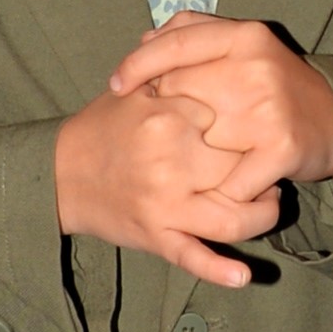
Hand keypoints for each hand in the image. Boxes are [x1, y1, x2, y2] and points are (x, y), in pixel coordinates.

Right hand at [55, 78, 284, 292]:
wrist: (59, 174)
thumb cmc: (104, 127)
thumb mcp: (135, 90)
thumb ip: (176, 73)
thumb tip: (221, 56)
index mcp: (167, 118)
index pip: (232, 120)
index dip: (248, 123)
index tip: (254, 123)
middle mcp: (170, 163)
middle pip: (240, 168)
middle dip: (261, 168)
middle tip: (273, 165)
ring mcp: (164, 205)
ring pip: (232, 218)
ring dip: (261, 215)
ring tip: (270, 204)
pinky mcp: (155, 237)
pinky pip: (193, 257)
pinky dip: (219, 270)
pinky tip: (243, 276)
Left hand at [104, 12, 332, 200]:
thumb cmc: (276, 86)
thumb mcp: (244, 47)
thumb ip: (195, 33)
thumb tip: (144, 40)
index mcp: (244, 36)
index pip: (175, 43)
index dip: (137, 64)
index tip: (115, 86)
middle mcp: (256, 66)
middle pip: (177, 90)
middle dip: (165, 113)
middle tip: (165, 131)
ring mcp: (268, 108)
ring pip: (197, 140)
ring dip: (187, 157)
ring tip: (187, 163)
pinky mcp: (280, 148)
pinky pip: (227, 181)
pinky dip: (219, 191)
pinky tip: (219, 191)